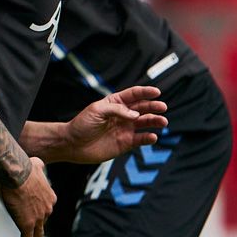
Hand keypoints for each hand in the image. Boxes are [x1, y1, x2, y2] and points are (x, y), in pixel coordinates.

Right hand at [0, 158, 53, 236]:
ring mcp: (39, 218)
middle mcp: (48, 209)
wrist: (17, 172)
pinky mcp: (28, 224)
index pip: (44, 212)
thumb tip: (37, 163)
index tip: (32, 225)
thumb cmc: (23, 167)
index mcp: (50, 198)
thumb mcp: (35, 165)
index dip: (38, 219)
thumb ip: (38, 166)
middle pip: (42, 227)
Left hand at [49, 86, 168, 163]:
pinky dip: (149, 138)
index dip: (146, 92)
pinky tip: (153, 136)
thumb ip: (117, 110)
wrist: (73, 144)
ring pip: (146, 123)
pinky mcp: (127, 143)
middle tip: (162, 107)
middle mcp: (124, 115)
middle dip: (154, 107)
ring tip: (163, 122)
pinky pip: (141, 139)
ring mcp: (126, 128)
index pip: (134, 95)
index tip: (156, 92)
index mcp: (116, 103)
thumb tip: (136, 115)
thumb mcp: (97, 110)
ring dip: (155, 121)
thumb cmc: (82, 124)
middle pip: (143, 108)